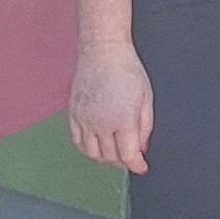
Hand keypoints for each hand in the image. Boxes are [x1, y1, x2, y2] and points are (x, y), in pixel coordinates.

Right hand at [69, 42, 154, 174]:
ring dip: (105, 157)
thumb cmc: (126, 69)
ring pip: (92, 153)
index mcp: (122, 119)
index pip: (128, 155)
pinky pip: (77, 141)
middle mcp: (101, 122)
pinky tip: (97, 144)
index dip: (137, 165)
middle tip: (130, 157)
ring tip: (114, 152)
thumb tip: (141, 148)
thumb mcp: (146, 97)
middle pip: (110, 157)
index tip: (142, 167)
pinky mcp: (73, 114)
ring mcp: (84, 119)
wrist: (102, 51)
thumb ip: (145, 126)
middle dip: (123, 161)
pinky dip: (88, 148)